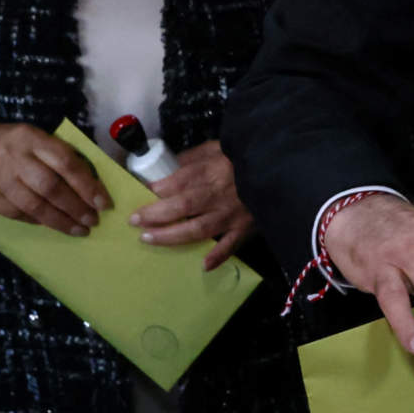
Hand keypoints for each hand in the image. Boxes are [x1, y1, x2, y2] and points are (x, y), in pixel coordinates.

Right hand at [0, 122, 109, 235]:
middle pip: (51, 187)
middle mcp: (13, 157)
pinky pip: (17, 213)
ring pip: (34, 205)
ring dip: (60, 221)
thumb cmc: (11, 145)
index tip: (103, 203)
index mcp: (31, 138)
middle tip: (92, 221)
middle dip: (76, 208)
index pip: (66, 162)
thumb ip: (58, 156)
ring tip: (78, 230)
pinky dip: (38, 221)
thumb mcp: (34, 138)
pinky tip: (52, 224)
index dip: (88, 185)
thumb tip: (91, 186)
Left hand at [128, 141, 250, 270]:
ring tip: (148, 239)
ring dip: (171, 236)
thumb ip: (192, 156)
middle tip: (134, 221)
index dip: (159, 188)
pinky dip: (218, 256)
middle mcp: (218, 194)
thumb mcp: (217, 147)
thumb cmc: (243, 157)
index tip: (144, 192)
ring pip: (198, 229)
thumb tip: (167, 165)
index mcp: (212, 171)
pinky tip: (202, 265)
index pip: (180, 179)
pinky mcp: (244, 228)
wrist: (279, 168)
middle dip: (155, 215)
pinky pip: (230, 245)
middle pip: (183, 206)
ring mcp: (231, 214)